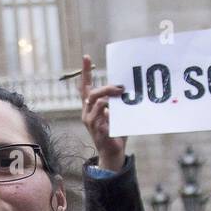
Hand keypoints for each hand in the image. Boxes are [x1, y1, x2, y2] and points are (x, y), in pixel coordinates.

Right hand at [80, 55, 126, 171]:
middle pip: (92, 93)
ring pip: (96, 102)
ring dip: (109, 97)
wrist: (113, 153)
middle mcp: (87, 112)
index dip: (85, 72)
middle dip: (106, 88)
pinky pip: (101, 116)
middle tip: (121, 88)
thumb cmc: (116, 132)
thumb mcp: (116, 113)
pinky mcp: (97, 130)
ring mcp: (90, 122)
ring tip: (122, 96)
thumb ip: (117, 102)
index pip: (85, 86)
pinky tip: (115, 113)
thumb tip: (126, 87)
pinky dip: (109, 112)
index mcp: (91, 106)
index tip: (86, 56)